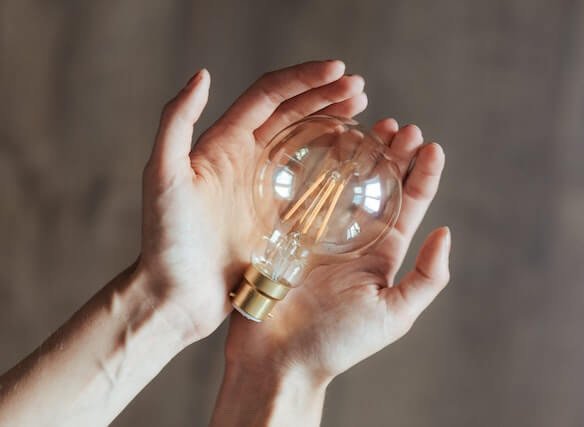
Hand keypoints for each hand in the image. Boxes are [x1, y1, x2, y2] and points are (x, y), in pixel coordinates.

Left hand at [136, 61, 367, 340]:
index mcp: (223, 142)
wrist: (176, 295)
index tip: (339, 71)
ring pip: (303, 141)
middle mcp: (244, 157)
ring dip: (331, 120)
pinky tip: (350, 156)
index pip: (269, 96)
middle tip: (360, 88)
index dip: (304, 79)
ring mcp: (261, 185)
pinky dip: (330, 161)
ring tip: (362, 111)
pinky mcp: (274, 214)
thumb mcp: (163, 177)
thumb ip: (176, 123)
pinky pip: (308, 181)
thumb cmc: (166, 239)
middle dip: (325, 94)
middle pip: (291, 112)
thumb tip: (202, 75)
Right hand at [223, 119, 449, 381]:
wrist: (279, 358)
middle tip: (400, 127)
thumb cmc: (338, 342)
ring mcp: (320, 231)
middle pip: (378, 185)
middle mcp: (354, 238)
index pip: (409, 205)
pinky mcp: (289, 230)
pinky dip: (316, 166)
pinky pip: (304, 191)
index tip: (432, 145)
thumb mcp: (394, 314)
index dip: (422, 175)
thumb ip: (425, 278)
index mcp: (382, 254)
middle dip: (393, 155)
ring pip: (344, 181)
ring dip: (358, 153)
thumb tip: (447, 233)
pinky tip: (325, 143)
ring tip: (370, 126)